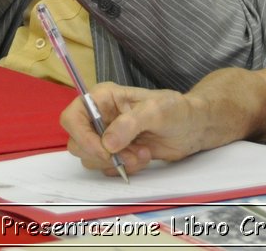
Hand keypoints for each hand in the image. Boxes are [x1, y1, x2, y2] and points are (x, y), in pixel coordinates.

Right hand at [61, 83, 199, 176]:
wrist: (193, 128)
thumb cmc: (175, 110)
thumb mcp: (155, 110)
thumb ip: (130, 124)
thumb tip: (107, 143)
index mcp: (102, 98)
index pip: (72, 118)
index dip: (82, 137)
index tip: (105, 151)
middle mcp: (99, 117)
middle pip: (77, 143)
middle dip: (103, 154)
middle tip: (130, 155)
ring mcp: (106, 136)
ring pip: (91, 158)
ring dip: (116, 162)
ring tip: (142, 154)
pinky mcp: (116, 153)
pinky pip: (107, 168)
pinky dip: (124, 168)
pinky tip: (143, 157)